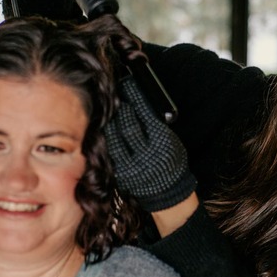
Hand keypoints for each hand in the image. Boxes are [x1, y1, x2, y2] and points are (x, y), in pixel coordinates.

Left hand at [107, 76, 195, 212]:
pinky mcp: (118, 174)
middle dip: (119, 107)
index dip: (134, 97)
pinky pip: (107, 151)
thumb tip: (133, 95)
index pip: (144, 114)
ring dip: (109, 120)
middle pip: (126, 125)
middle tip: (115, 93)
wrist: (167, 192)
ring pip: (112, 138)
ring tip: (108, 109)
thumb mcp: (169, 138)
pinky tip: (105, 126)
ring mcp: (129, 167)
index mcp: (161, 144)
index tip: (128, 84)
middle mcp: (145, 157)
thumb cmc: (170, 161)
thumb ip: (152, 120)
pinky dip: (105, 136)